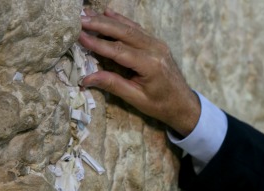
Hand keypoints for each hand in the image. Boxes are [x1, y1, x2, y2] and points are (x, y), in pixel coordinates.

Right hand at [78, 8, 200, 135]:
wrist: (184, 104)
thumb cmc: (161, 104)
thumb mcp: (136, 99)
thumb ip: (113, 85)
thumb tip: (86, 78)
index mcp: (151, 65)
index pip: (119, 50)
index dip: (98, 43)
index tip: (79, 36)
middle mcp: (155, 50)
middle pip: (123, 33)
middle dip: (100, 24)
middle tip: (79, 19)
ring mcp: (158, 44)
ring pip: (129, 28)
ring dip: (107, 20)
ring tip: (87, 14)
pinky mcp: (157, 43)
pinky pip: (137, 28)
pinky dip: (121, 20)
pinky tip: (108, 12)